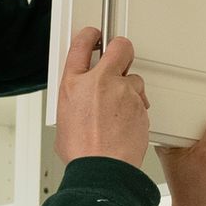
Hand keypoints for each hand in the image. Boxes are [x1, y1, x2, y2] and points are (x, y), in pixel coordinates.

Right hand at [55, 27, 149, 165]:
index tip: (94, 36)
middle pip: (119, 47)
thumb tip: (80, 101)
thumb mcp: (64, 120)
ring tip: (119, 110)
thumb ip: (74, 101)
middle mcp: (99, 82)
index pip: (81, 44)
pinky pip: (141, 100)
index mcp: (73, 84)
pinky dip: (136, 109)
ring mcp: (123, 92)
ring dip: (130, 89)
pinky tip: (126, 124)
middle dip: (121, 49)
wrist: (103, 169)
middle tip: (120, 57)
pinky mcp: (140, 105)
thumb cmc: (82, 152)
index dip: (90, 36)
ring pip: (134, 78)